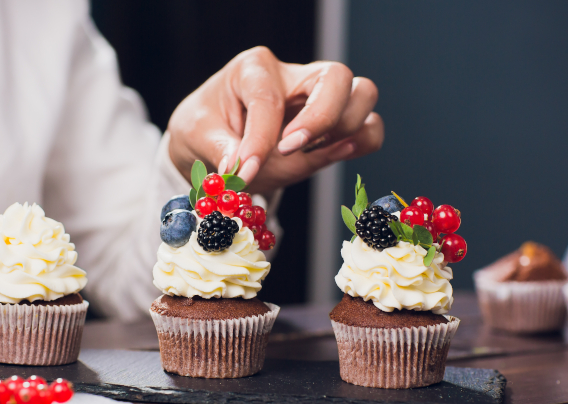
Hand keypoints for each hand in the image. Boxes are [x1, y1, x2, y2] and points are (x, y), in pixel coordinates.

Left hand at [168, 46, 383, 193]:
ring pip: (362, 94)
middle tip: (289, 149)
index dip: (260, 139)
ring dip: (344, 129)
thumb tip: (239, 170)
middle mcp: (294, 75)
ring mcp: (320, 97)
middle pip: (336, 76)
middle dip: (320, 118)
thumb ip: (220, 149)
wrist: (215, 139)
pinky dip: (362, 144)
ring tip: (309, 154)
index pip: (268, 99)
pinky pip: (370, 127)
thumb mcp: (197, 134)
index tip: (246, 171)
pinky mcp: (335, 124)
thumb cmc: (206, 127)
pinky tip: (333, 157)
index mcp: (254, 68)